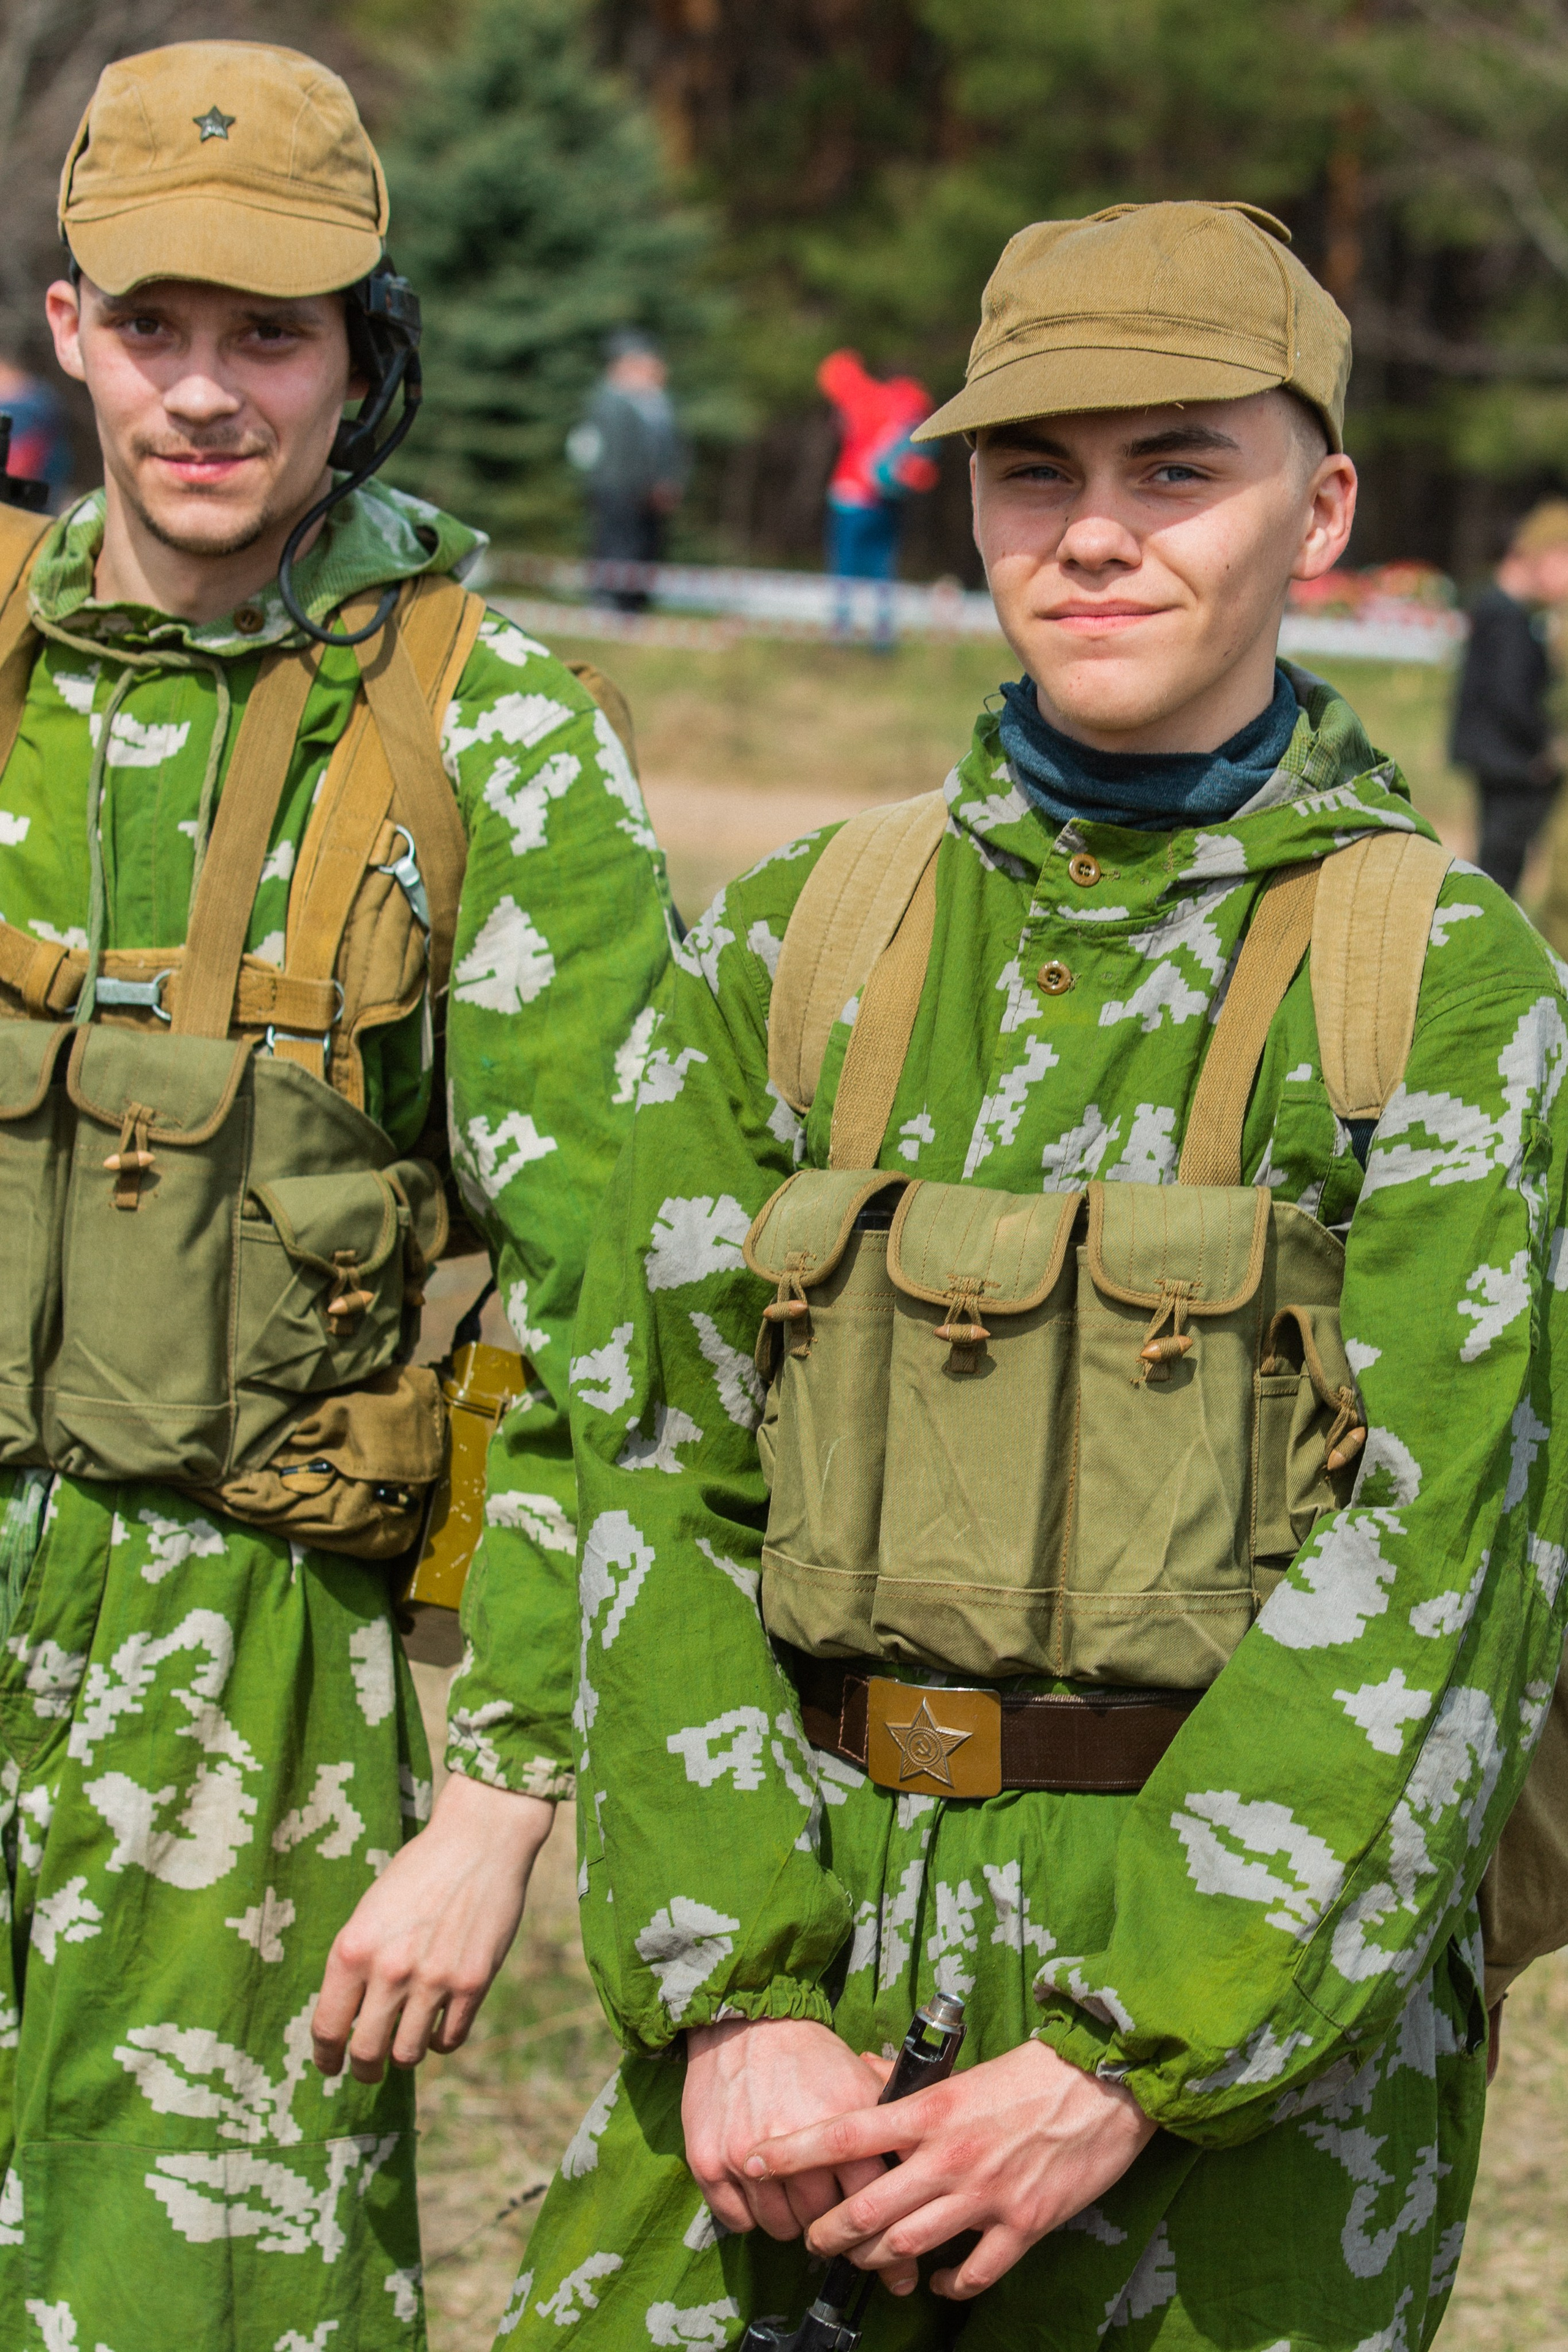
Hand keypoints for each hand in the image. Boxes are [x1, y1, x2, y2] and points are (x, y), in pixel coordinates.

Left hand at [311, 1771, 553, 2082]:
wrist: (479, 1840)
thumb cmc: (419, 1870)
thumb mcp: (371, 1910)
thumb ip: (358, 1962)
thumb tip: (349, 2016)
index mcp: (353, 1949)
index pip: (327, 2027)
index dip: (325, 2056)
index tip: (330, 2065)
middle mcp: (390, 1970)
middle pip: (366, 2053)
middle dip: (363, 2069)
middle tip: (367, 2069)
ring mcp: (434, 1980)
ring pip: (408, 2055)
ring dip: (403, 2056)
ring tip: (405, 2045)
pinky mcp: (473, 1983)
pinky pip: (449, 2040)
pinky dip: (440, 2040)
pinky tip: (439, 2025)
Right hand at [684, 2019, 903, 2272]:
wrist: (745, 2021)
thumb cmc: (810, 2054)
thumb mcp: (860, 2078)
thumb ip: (891, 2122)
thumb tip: (922, 2167)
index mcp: (841, 2122)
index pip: (871, 2202)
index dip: (885, 2238)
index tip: (895, 2264)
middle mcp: (794, 2143)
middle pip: (825, 2223)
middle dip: (836, 2228)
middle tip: (837, 2223)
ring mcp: (746, 2155)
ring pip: (781, 2228)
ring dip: (792, 2222)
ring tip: (797, 2199)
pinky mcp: (709, 2162)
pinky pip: (739, 2221)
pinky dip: (752, 2215)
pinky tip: (762, 2192)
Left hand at [746, 2037, 1155, 2299]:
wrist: (1101, 2083)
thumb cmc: (1032, 2072)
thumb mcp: (963, 2073)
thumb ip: (914, 2088)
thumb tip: (872, 2077)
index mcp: (929, 2110)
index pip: (844, 2131)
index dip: (792, 2150)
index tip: (754, 2159)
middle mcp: (948, 2155)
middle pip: (867, 2208)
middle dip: (829, 2231)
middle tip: (814, 2237)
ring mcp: (985, 2195)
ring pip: (910, 2246)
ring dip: (881, 2260)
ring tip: (870, 2260)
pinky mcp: (1024, 2224)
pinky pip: (973, 2271)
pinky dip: (950, 2283)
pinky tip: (941, 2280)